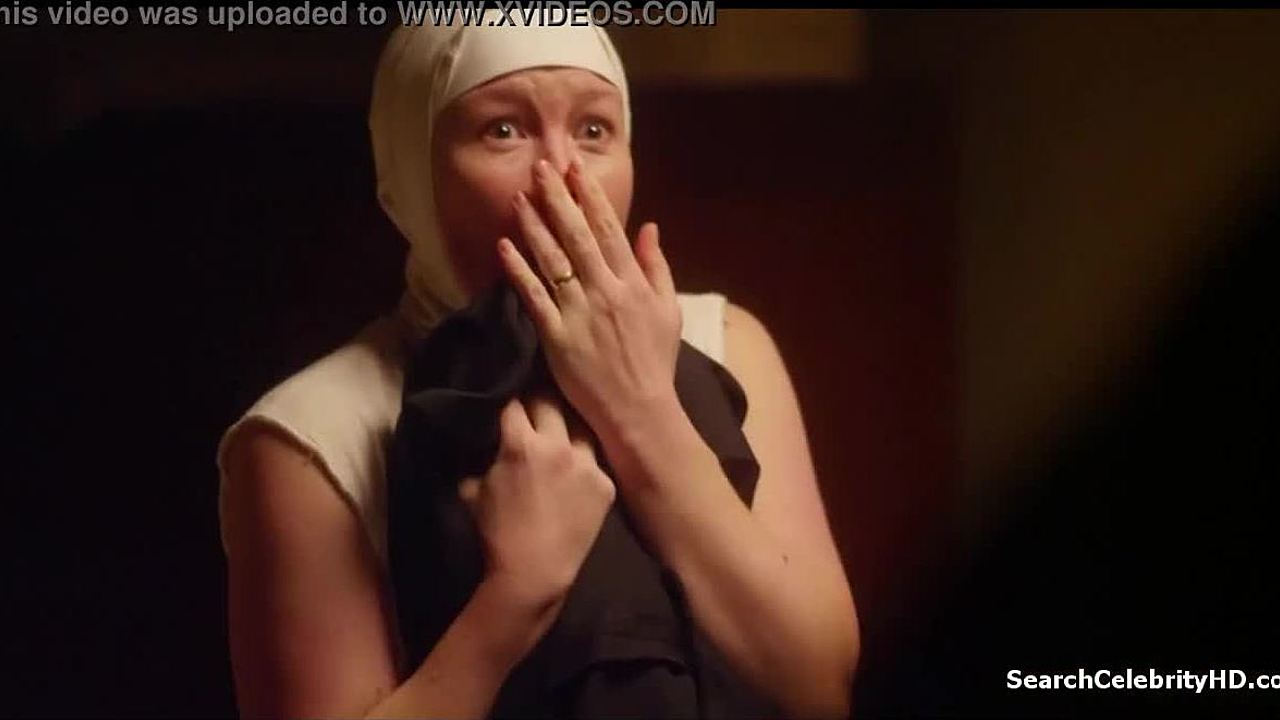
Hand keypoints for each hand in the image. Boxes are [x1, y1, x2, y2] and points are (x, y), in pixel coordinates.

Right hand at [457, 395, 615, 615]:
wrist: (534, 573)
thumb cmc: (496, 533)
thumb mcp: (471, 490)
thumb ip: (478, 457)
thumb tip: (478, 439)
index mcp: (521, 444)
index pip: (513, 402)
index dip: (508, 400)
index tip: (507, 401)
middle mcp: (558, 445)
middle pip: (550, 402)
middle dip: (537, 403)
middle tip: (533, 410)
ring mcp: (587, 464)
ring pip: (579, 426)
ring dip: (566, 427)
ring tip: (559, 433)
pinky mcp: (606, 484)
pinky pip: (594, 460)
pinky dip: (582, 461)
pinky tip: (574, 470)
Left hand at [496, 151, 682, 446]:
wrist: (639, 410)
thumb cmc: (655, 361)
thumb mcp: (668, 310)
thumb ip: (656, 266)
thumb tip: (649, 227)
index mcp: (633, 283)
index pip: (609, 229)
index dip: (590, 197)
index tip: (575, 170)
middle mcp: (606, 291)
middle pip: (577, 236)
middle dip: (558, 198)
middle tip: (541, 168)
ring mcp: (579, 314)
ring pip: (553, 260)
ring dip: (534, 225)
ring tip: (519, 197)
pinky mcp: (557, 337)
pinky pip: (534, 297)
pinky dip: (519, 270)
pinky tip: (504, 247)